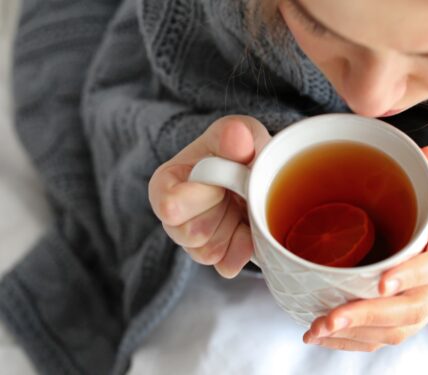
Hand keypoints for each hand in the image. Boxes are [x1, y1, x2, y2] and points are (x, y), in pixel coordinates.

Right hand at [148, 115, 270, 277]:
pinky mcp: (217, 257)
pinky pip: (226, 265)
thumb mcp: (238, 132)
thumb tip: (235, 137)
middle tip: (235, 192)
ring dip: (234, 229)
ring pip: (209, 252)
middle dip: (222, 212)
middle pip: (192, 233)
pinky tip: (249, 230)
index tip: (222, 183)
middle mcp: (172, 217)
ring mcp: (193, 241)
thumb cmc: (238, 149)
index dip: (204, 196)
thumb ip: (234, 134)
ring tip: (241, 206)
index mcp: (167, 183)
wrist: (255, 170)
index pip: (171, 205)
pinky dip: (243, 249)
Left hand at [302, 147, 427, 351]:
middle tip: (332, 317)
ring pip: (396, 329)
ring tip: (318, 328)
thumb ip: (427, 176)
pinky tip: (322, 337)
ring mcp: (425, 308)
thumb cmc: (425, 213)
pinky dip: (352, 342)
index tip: (379, 283)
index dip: (411, 276)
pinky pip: (383, 340)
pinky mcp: (407, 323)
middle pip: (413, 308)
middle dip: (369, 315)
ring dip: (355, 333)